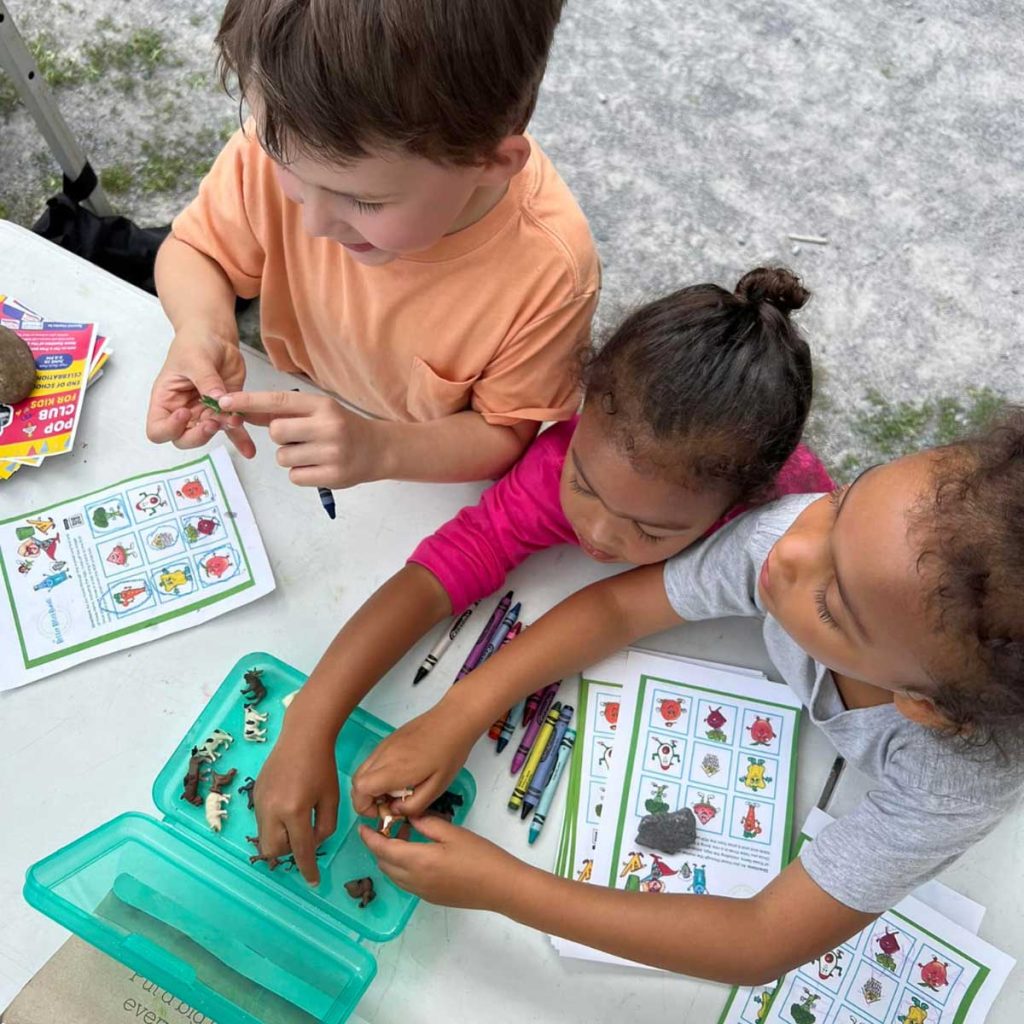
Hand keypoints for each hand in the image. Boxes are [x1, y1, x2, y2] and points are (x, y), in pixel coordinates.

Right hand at [146, 326, 253, 456]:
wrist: (215, 336)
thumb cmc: (194, 344)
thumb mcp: (196, 359)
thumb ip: (206, 380)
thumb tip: (218, 400)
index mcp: (166, 401)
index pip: (158, 430)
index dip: (170, 429)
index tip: (184, 413)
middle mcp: (184, 411)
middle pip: (183, 439)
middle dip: (198, 436)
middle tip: (212, 421)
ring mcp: (205, 412)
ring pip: (210, 434)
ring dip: (222, 430)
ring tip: (234, 419)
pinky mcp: (226, 409)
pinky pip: (232, 429)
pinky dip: (241, 438)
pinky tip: (250, 450)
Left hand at [216, 390, 387, 488]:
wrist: (378, 449)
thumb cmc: (341, 427)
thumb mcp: (317, 411)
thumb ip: (282, 412)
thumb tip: (242, 410)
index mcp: (322, 405)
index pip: (278, 401)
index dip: (249, 402)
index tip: (224, 402)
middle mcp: (328, 426)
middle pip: (277, 432)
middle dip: (280, 437)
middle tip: (299, 438)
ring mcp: (332, 453)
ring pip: (283, 458)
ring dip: (290, 457)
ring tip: (312, 453)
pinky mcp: (333, 476)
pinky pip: (295, 476)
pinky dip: (300, 473)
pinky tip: (318, 466)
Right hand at [252, 725, 338, 884]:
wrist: (302, 738)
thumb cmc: (322, 766)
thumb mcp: (331, 798)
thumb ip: (325, 826)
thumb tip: (313, 843)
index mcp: (294, 811)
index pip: (301, 850)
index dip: (308, 868)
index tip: (313, 881)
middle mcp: (272, 810)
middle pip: (274, 850)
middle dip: (290, 851)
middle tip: (305, 834)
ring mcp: (260, 803)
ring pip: (265, 838)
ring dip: (281, 838)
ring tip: (298, 817)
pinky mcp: (254, 795)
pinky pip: (262, 821)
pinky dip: (275, 824)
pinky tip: (288, 806)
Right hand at [350, 701, 475, 819]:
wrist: (453, 720)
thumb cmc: (449, 753)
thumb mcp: (437, 788)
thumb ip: (413, 806)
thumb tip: (394, 810)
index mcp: (394, 769)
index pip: (359, 789)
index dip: (365, 807)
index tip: (385, 811)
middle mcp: (383, 755)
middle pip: (356, 782)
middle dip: (366, 799)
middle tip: (390, 804)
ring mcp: (383, 745)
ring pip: (363, 771)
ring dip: (372, 786)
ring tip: (396, 791)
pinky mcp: (388, 740)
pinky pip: (372, 761)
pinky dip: (377, 774)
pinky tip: (399, 776)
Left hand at [359, 814, 523, 909]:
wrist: (500, 887)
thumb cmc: (479, 856)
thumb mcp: (452, 832)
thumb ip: (426, 822)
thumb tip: (407, 816)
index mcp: (417, 861)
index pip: (382, 849)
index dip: (369, 838)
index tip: (362, 826)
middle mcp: (413, 880)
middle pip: (384, 863)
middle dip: (378, 846)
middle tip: (388, 826)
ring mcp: (421, 892)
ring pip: (393, 875)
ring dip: (390, 857)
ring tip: (403, 837)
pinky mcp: (430, 898)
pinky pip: (405, 882)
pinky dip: (401, 867)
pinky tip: (417, 854)